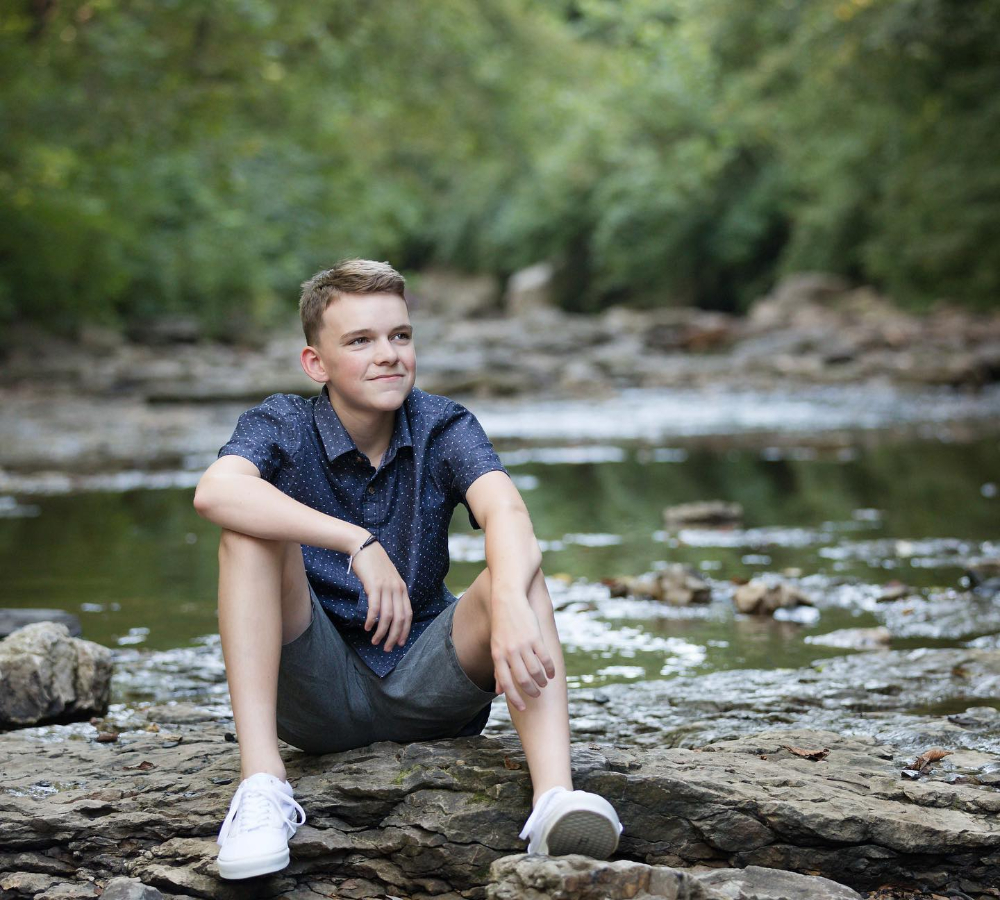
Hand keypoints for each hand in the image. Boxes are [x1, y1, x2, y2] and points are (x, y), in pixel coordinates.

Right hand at [351, 541, 412, 650]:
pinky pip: (374, 607)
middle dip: (394, 636)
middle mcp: (397, 589)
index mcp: (402, 589)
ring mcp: (386, 587)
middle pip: (399, 618)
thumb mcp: (388, 579)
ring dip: (382, 632)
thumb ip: (391, 593)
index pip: (408, 614)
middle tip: (388, 648)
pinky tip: (368, 627)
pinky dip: (372, 620)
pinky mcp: (374, 585)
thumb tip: (389, 612)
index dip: (405, 631)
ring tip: (376, 641)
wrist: (364, 546)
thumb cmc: (374, 564)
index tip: (400, 643)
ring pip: (387, 616)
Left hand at [490, 593, 555, 711]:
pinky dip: (550, 669)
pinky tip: (552, 674)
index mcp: (498, 656)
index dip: (515, 698)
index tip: (523, 708)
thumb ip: (498, 669)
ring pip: (535, 671)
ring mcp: (523, 644)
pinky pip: (545, 658)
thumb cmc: (501, 626)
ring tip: (544, 684)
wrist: (507, 600)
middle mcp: (510, 652)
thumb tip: (498, 691)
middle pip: (522, 680)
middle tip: (536, 695)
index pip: (506, 684)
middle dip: (531, 691)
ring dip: (541, 681)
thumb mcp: (496, 647)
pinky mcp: (536, 637)